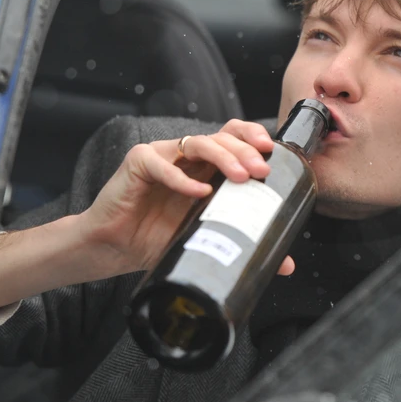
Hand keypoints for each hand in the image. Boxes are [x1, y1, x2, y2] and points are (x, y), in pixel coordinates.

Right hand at [78, 120, 296, 274]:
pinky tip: (199, 191)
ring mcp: (162, 155)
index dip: (252, 136)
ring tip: (242, 177)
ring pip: (197, 143)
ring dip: (223, 157)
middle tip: (262, 171)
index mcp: (205, 165)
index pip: (233, 137)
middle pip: (221, 138)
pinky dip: (182, 178)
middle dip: (246, 151)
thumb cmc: (157, 237)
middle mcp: (186, 155)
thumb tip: (286, 265)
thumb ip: (243, 244)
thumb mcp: (206, 239)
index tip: (272, 152)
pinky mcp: (138, 163)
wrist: (114, 248)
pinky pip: (161, 164)